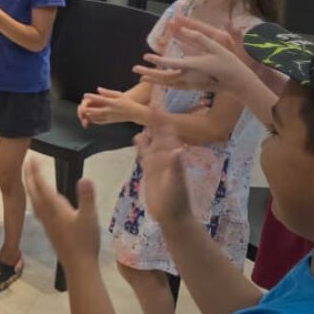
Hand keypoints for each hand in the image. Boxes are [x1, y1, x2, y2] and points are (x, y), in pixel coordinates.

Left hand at [24, 159, 100, 267]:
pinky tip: (37, 203)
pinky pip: (37, 210)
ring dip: (30, 188)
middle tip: (25, 163)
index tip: (30, 158)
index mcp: (54, 208)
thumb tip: (85, 178)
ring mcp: (46, 222)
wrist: (78, 266)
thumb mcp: (90, 217)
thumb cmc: (85, 242)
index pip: (41, 185)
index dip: (35, 171)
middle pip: (33, 191)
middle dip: (28, 176)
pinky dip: (35, 200)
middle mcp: (46, 214)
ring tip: (28, 179)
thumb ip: (87, 197)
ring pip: (33, 201)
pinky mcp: (49, 229)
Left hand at [79, 87, 140, 124]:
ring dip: (89, 115)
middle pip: (96, 110)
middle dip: (87, 109)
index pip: (100, 99)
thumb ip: (108, 92)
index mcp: (112, 103)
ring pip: (97, 117)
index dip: (92, 97)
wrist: (135, 113)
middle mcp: (110, 110)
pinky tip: (89, 118)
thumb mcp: (119, 94)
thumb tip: (98, 89)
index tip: (85, 95)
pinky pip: (100, 122)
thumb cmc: (127, 102)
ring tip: (82, 113)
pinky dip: (93, 120)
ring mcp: (110, 117)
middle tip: (81, 106)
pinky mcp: (110, 121)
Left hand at [132, 17, 248, 90]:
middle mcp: (189, 77)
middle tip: (135, 70)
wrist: (238, 82)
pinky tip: (157, 82)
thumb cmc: (229, 62)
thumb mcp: (217, 47)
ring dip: (154, 80)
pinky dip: (163, 84)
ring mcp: (191, 84)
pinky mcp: (193, 88)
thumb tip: (185, 30)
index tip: (146, 57)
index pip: (171, 64)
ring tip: (141, 77)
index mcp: (194, 66)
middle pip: (164, 77)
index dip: (157, 61)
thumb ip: (199, 38)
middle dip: (149, 73)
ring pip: (167, 84)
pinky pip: (174, 86)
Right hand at [134, 110, 193, 226]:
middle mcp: (166, 153)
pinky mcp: (151, 169)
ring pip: (153, 139)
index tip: (155, 99)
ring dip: (148, 126)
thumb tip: (177, 149)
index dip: (161, 115)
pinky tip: (137, 136)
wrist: (172, 216)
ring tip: (141, 112)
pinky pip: (145, 152)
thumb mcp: (175, 184)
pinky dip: (142, 143)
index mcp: (172, 154)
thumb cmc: (175, 201)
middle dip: (154, 115)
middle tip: (148, 97)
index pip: (166, 130)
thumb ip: (176, 167)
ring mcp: (158, 161)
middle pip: (159, 130)